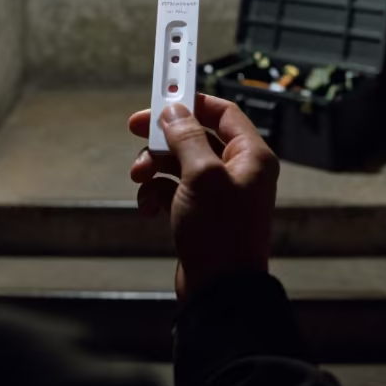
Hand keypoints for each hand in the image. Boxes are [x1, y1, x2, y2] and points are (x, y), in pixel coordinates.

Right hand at [128, 94, 279, 300]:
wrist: (219, 293)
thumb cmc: (220, 234)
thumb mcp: (201, 177)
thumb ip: (186, 138)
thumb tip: (173, 110)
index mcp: (251, 156)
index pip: (223, 112)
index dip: (192, 100)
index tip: (163, 93)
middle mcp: (237, 170)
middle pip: (195, 135)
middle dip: (163, 136)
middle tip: (135, 129)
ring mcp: (218, 193)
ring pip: (178, 162)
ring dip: (154, 166)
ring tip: (139, 179)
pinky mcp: (199, 212)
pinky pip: (172, 189)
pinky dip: (155, 193)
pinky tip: (147, 207)